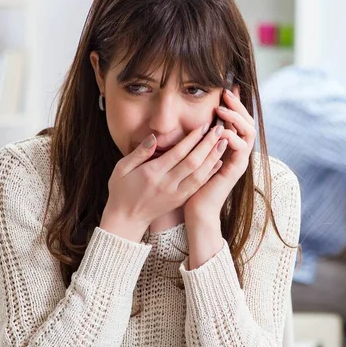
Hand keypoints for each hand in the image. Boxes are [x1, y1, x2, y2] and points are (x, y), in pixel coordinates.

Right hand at [101, 119, 227, 232]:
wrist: (126, 220)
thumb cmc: (121, 191)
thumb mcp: (121, 169)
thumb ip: (139, 153)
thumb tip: (154, 137)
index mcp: (152, 174)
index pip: (177, 153)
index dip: (192, 139)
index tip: (203, 126)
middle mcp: (167, 184)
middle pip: (193, 162)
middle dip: (208, 145)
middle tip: (220, 130)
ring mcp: (176, 194)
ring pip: (200, 174)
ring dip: (214, 158)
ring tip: (224, 142)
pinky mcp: (180, 200)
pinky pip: (198, 185)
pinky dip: (210, 173)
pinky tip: (219, 162)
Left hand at [183, 85, 254, 221]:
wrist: (198, 210)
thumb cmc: (192, 183)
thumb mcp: (195, 155)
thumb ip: (199, 138)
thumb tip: (192, 118)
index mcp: (230, 147)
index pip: (239, 120)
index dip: (235, 104)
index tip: (226, 88)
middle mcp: (238, 152)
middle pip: (248, 122)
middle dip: (238, 106)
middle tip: (226, 92)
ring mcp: (239, 160)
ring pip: (249, 132)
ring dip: (236, 118)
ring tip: (221, 110)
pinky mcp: (236, 170)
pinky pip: (241, 149)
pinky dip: (233, 137)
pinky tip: (221, 131)